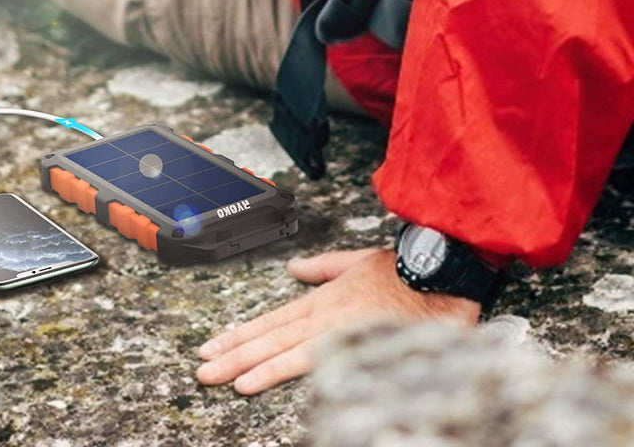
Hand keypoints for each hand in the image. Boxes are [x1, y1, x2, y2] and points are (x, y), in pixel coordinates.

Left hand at [196, 248, 479, 394]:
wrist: (439, 274)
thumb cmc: (402, 270)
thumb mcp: (355, 260)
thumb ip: (323, 267)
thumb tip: (296, 267)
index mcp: (323, 298)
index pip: (273, 320)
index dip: (243, 333)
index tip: (215, 345)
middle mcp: (322, 313)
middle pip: (269, 335)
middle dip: (233, 352)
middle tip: (202, 367)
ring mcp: (334, 327)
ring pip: (279, 348)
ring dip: (245, 362)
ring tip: (218, 375)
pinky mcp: (350, 340)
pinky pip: (306, 360)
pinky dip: (276, 369)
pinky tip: (253, 380)